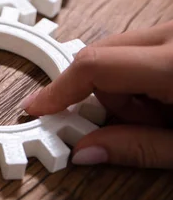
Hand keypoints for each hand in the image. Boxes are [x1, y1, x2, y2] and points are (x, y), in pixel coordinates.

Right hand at [22, 20, 172, 168]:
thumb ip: (139, 149)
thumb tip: (86, 150)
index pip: (94, 66)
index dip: (59, 89)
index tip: (39, 107)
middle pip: (100, 58)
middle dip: (104, 97)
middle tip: (131, 125)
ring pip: (118, 54)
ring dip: (128, 90)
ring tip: (166, 115)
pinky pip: (138, 49)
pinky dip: (143, 78)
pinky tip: (170, 98)